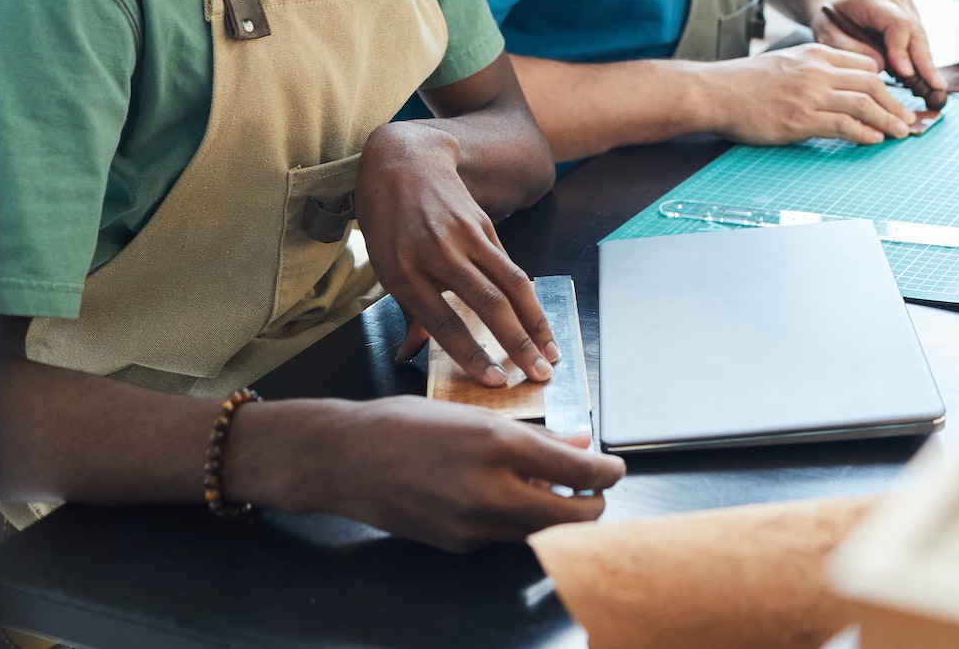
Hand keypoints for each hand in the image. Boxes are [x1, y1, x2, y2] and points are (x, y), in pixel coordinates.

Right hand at [256, 397, 625, 551]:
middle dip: (593, 506)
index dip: (607, 473)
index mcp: (497, 445)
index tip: (615, 468)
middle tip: (596, 490)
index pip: (577, 471)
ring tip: (559, 493)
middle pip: (570, 517)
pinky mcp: (457, 545)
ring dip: (560, 517)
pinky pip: (505, 537)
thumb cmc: (404, 424)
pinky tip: (513, 500)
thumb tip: (578, 443)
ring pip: (540, 533)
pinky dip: (520, 522)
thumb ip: (532, 436)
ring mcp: (471, 525)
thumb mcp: (472, 415)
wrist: (343, 459)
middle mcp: (488, 490)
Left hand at [353, 121, 557, 387]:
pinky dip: (528, 298)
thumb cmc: (388, 221)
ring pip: (511, 283)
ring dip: (536, 322)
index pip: (442, 322)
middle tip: (539, 374)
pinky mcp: (484, 225)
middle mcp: (437, 254)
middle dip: (517, 343)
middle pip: (487, 303)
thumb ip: (409, 311)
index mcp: (403, 272)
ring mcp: (464, 236)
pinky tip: (540, 321)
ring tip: (552, 352)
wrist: (403, 161)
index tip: (496, 380)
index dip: (471, 354)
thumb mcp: (385, 266)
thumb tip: (412, 353)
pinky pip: (510, 267)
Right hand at [700, 44, 917, 144]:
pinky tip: (874, 139)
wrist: (716, 92)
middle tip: (907, 119)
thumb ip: (816, 71)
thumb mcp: (788, 63)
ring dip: (888, 120)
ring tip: (900, 132)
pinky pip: (844, 125)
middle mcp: (818, 70)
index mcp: (816, 53)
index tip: (894, 99)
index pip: (864, 66)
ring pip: (864, 104)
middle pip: (872, 84)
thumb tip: (841, 88)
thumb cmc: (747, 82)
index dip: (885, 84)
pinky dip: (865, 133)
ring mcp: (810, 94)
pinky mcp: (801, 119)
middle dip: (894, 104)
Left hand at [813, 0, 942, 90]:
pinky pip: (919, 36)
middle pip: (914, 29)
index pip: (896, 24)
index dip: (903, 50)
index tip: (907, 75)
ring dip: (926, 60)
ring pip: (921, 34)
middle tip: (936, 86)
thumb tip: (882, 65)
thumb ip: (851, 50)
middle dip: (925, 61)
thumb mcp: (829, 36)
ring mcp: (903, 0)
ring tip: (933, 86)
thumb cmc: (830, 21)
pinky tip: (924, 75)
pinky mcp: (910, 10)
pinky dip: (921, 55)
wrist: (835, 2)